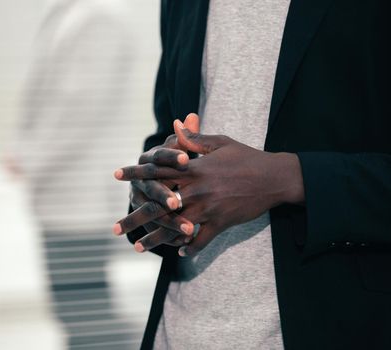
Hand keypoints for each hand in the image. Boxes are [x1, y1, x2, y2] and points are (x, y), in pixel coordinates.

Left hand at [115, 115, 304, 255]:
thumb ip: (195, 139)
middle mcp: (196, 190)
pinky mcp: (221, 223)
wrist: (274, 178)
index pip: (158, 169)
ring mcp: (207, 209)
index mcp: (194, 168)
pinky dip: (191, 247)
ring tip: (138, 247)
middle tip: (116, 228)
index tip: (116, 174)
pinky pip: (201, 240)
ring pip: (175, 228)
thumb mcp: (221, 143)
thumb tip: (176, 125)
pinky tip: (180, 253)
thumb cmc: (247, 156)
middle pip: (159, 205)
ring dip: (156, 239)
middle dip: (136, 217)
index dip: (135, 172)